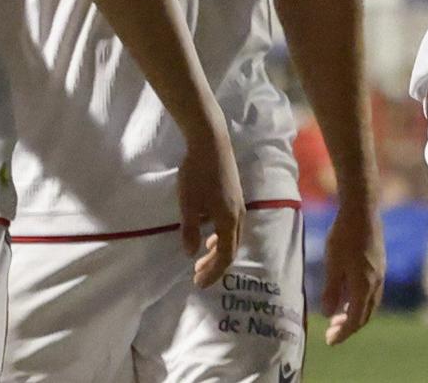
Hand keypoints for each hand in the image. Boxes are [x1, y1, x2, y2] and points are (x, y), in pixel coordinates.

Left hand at [177, 114, 244, 286]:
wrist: (211, 143)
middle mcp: (238, 216)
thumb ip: (190, 230)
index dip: (212, 272)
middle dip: (215, 265)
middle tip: (198, 276)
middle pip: (231, 249)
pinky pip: (232, 226)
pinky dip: (221, 237)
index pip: (224, 256)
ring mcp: (239, 205)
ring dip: (218, 251)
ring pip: (233, 237)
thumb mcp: (188, 204)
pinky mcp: (235, 196)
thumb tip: (190, 254)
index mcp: (228, 220)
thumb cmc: (197, 173)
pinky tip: (209, 234)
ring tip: (202, 259)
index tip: (198, 283)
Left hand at [320, 198, 384, 344]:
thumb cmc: (344, 237)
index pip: (356, 319)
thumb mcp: (333, 265)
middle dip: (349, 326)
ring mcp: (380, 274)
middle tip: (332, 332)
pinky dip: (360, 301)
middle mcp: (376, 283)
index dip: (343, 333)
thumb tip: (328, 314)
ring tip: (338, 316)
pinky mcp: (379, 264)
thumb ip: (332, 291)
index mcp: (364, 286)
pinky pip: (372, 292)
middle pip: (365, 315)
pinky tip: (348, 295)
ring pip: (370, 303)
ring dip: (355, 314)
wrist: (362, 211)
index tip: (330, 341)